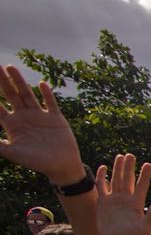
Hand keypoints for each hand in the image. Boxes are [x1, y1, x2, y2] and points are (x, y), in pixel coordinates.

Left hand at [0, 65, 82, 182]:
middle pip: (10, 95)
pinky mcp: (55, 118)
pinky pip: (50, 103)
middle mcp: (24, 117)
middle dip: (2, 81)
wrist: (61, 167)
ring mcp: (40, 116)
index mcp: (12, 125)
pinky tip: (42, 84)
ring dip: (19, 81)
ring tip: (11, 68)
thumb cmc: (36, 163)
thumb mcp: (14, 153)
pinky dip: (46, 94)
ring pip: (27, 94)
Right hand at [94, 154, 150, 234]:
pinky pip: (102, 187)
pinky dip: (102, 177)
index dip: (145, 175)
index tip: (148, 164)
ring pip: (116, 180)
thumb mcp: (145, 227)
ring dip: (118, 169)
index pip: (142, 185)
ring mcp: (115, 199)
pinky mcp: (104, 202)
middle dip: (130, 167)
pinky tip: (103, 168)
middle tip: (131, 155)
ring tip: (121, 156)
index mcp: (137, 202)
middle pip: (128, 179)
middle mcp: (126, 198)